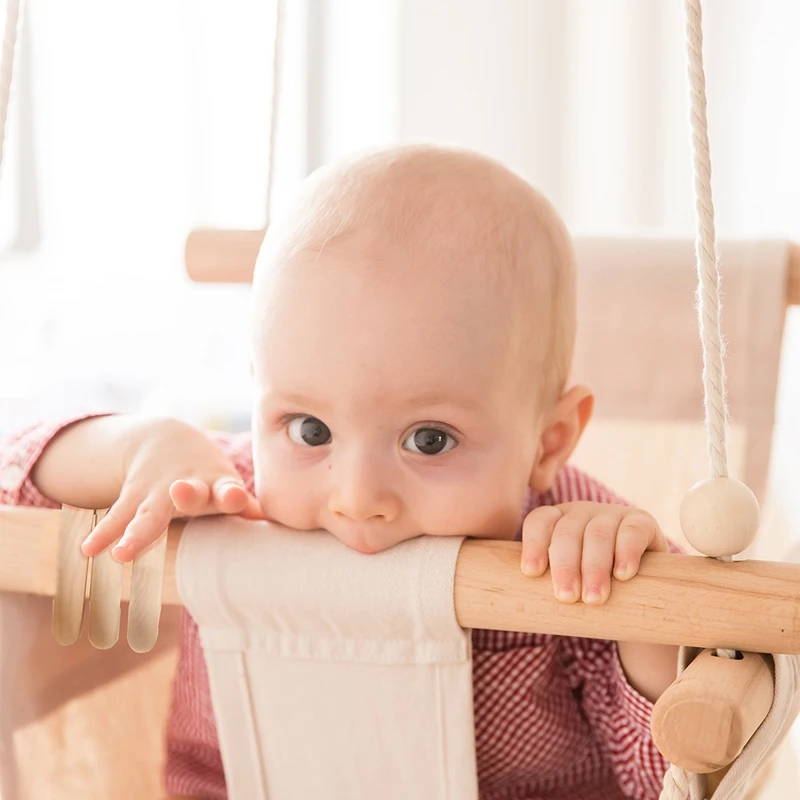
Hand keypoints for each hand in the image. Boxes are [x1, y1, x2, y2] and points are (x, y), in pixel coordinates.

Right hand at [80, 418, 261, 561]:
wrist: (166, 441)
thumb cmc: (210, 478)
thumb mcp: (228, 487)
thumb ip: (251, 508)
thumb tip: (296, 523)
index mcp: (218, 488)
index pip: (229, 491)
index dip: (234, 494)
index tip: (238, 498)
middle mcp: (188, 487)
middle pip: (187, 494)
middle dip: (186, 495)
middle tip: (181, 494)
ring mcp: (157, 492)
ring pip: (146, 513)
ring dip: (135, 531)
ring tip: (120, 554)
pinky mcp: (132, 497)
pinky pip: (117, 518)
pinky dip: (103, 534)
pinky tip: (86, 552)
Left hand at [520, 502, 666, 603]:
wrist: (641, 587)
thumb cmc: (591, 585)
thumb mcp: (568, 579)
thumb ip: (546, 584)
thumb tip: (514, 606)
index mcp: (557, 521)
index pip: (539, 522)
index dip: (534, 544)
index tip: (532, 573)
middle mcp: (582, 512)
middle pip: (567, 531)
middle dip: (565, 565)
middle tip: (566, 597)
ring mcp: (612, 513)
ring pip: (598, 534)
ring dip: (594, 567)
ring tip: (593, 599)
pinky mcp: (642, 523)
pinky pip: (632, 532)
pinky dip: (626, 553)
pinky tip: (623, 575)